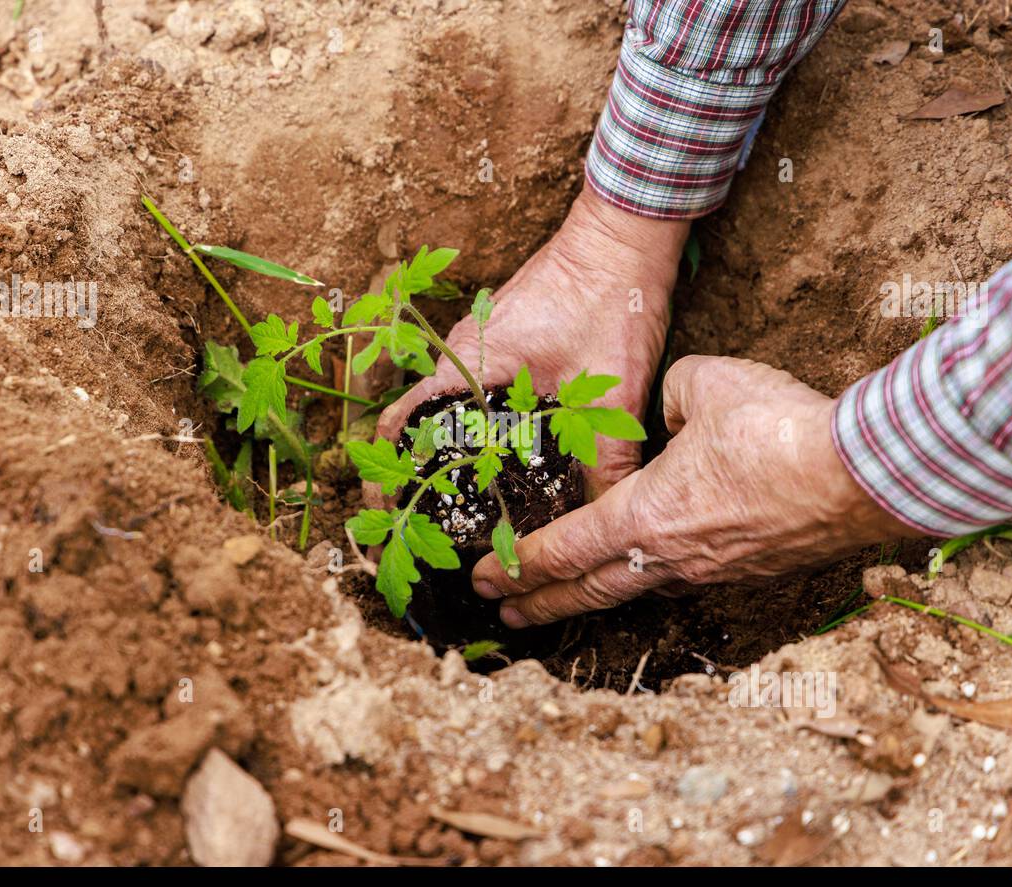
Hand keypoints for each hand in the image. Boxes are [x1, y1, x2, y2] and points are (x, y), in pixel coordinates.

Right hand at [371, 186, 688, 501]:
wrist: (623, 235)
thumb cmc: (610, 299)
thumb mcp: (611, 391)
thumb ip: (608, 460)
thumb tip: (607, 519)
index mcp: (470, 363)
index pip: (401, 423)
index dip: (388, 473)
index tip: (390, 514)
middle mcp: (462, 352)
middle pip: (417, 422)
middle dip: (411, 474)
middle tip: (423, 526)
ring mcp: (479, 344)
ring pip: (444, 407)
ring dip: (441, 450)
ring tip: (454, 503)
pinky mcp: (502, 340)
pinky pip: (470, 391)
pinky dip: (469, 426)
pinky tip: (496, 458)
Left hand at [470, 356, 921, 626]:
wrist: (860, 475)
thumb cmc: (777, 429)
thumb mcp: (704, 384)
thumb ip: (668, 397)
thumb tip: (668, 412)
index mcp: (645, 516)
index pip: (564, 549)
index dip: (520, 567)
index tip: (487, 579)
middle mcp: (670, 557)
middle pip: (589, 591)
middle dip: (541, 604)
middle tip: (505, 614)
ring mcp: (711, 572)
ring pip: (636, 588)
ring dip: (593, 597)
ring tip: (568, 600)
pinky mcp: (747, 571)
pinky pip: (681, 580)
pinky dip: (647, 580)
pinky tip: (649, 570)